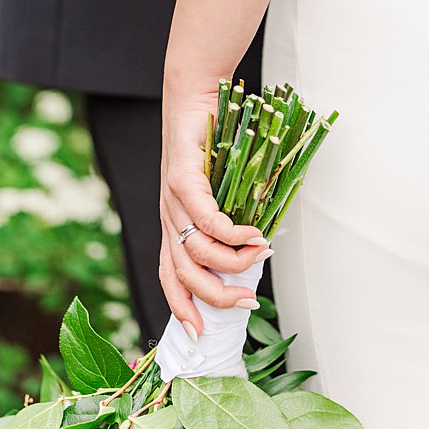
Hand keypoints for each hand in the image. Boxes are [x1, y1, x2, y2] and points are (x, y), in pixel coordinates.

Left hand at [158, 82, 267, 337]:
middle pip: (183, 276)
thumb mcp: (223, 186)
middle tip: (247, 303)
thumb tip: (259, 244)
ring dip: (232, 261)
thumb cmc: (213, 140)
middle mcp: (166, 218)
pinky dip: (229, 232)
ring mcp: (170, 201)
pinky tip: (251, 232)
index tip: (201, 334)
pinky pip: (204, 218)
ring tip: (262, 254)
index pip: (169, 278)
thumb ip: (232, 215)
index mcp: (171, 225)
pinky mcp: (181, 179)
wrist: (195, 95)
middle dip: (214, 297)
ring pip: (196, 251)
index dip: (181, 308)